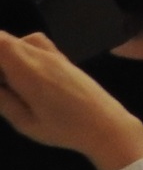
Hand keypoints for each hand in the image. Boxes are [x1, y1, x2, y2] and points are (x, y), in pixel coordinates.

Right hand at [0, 32, 142, 169]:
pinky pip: (37, 45)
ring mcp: (56, 55)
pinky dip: (21, 53)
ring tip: (7, 84)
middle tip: (2, 88)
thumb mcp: (25, 122)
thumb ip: (2, 100)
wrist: (106, 124)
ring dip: (6, 55)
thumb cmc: (64, 129)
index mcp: (29, 70)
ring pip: (22, 41)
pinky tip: (20, 76)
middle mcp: (42, 56)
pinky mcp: (65, 59)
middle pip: (6, 40)